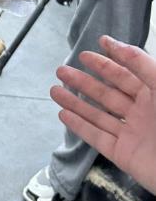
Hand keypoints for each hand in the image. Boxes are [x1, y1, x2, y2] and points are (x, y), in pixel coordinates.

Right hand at [50, 35, 155, 195]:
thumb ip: (142, 64)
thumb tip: (116, 44)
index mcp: (153, 96)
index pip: (126, 75)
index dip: (108, 61)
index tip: (91, 47)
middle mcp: (140, 114)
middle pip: (106, 94)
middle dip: (83, 81)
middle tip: (61, 69)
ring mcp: (131, 135)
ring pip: (97, 115)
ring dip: (75, 102)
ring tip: (54, 90)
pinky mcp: (124, 156)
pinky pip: (98, 139)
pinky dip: (79, 127)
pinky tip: (63, 115)